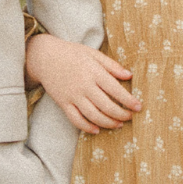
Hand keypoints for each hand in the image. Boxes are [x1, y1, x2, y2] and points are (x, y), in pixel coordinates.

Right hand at [25, 34, 141, 133]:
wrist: (44, 57)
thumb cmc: (72, 53)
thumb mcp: (93, 54)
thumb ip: (111, 65)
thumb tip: (129, 76)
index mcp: (93, 72)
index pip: (115, 89)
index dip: (128, 100)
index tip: (139, 107)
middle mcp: (84, 85)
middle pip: (106, 106)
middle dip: (121, 114)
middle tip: (130, 117)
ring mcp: (72, 96)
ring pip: (93, 115)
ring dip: (107, 123)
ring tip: (118, 125)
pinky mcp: (63, 103)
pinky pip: (76, 119)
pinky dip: (86, 127)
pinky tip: (97, 130)